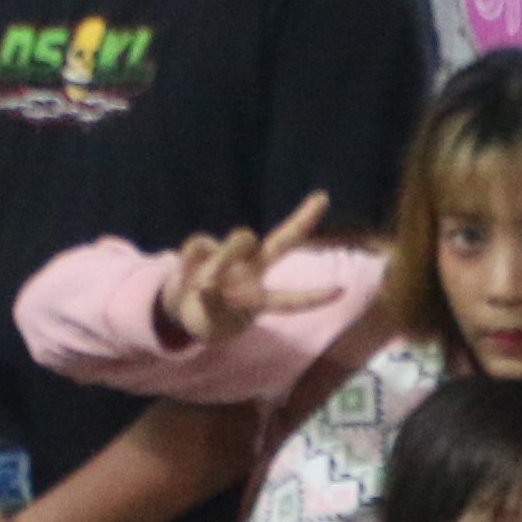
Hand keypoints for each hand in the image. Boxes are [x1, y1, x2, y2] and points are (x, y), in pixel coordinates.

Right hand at [160, 193, 352, 350]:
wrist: (180, 310)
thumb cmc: (208, 319)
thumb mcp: (212, 324)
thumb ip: (213, 305)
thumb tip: (208, 282)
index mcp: (259, 298)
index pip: (290, 299)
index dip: (313, 297)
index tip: (341, 291)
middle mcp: (251, 270)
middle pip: (282, 241)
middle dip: (303, 220)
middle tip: (324, 197)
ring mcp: (229, 256)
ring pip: (239, 238)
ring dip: (226, 256)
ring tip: (207, 284)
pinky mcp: (203, 248)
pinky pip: (199, 245)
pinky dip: (191, 262)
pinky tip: (188, 278)